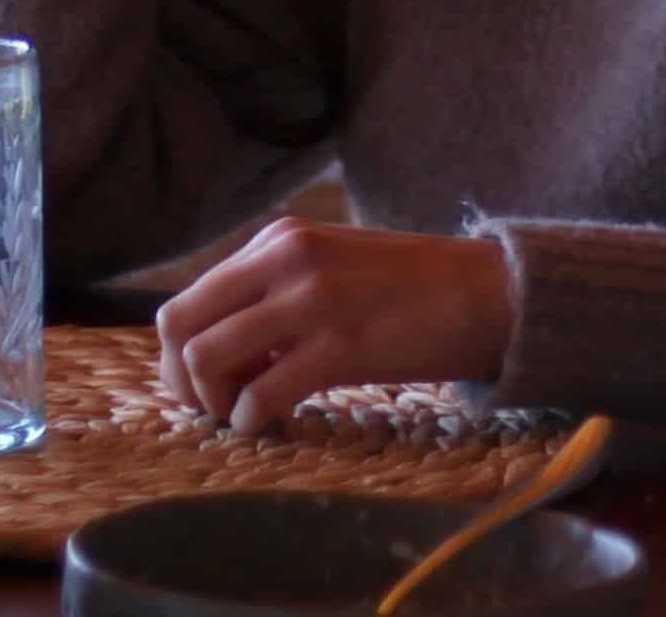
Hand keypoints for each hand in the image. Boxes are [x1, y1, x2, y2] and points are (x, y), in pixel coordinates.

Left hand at [154, 218, 515, 434]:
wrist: (486, 292)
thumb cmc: (411, 287)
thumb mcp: (329, 265)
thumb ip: (275, 290)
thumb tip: (224, 347)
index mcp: (278, 240)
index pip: (187, 299)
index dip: (180, 354)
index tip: (208, 384)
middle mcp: (283, 260)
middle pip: (179, 326)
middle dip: (181, 380)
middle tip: (214, 407)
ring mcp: (308, 301)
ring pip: (206, 359)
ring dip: (214, 401)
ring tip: (245, 414)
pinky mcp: (337, 347)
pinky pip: (259, 394)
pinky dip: (252, 421)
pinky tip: (275, 425)